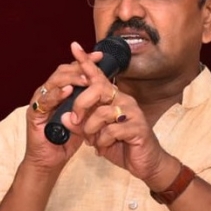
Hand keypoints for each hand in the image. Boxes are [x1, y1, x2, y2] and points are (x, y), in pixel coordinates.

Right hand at [24, 42, 103, 169]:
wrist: (50, 161)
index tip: (99, 56)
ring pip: (53, 82)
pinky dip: (56, 94)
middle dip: (78, 66)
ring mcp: (39, 102)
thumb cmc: (66, 140)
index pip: (71, 71)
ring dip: (70, 78)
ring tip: (85, 78)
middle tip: (93, 65)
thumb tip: (106, 88)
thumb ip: (89, 104)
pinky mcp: (34, 113)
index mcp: (59, 92)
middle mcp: (48, 93)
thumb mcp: (83, 118)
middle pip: (62, 71)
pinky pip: (44, 100)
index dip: (84, 62)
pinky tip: (67, 91)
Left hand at [59, 44, 170, 182]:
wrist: (146, 163)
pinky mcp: (137, 128)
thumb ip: (81, 126)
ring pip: (102, 113)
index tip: (74, 46)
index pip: (98, 76)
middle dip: (80, 104)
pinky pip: (112, 131)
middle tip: (75, 120)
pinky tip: (103, 148)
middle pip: (97, 89)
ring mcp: (133, 113)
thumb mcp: (95, 136)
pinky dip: (102, 142)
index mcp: (113, 98)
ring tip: (93, 141)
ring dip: (91, 130)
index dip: (86, 62)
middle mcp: (124, 100)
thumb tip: (64, 118)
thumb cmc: (121, 145)